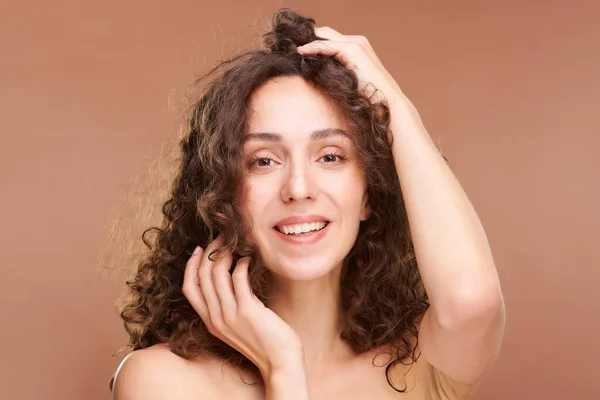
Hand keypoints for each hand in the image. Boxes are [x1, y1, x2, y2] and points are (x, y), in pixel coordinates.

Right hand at [182, 235, 303, 376]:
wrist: (280, 362)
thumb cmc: (264, 340)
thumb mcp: (237, 324)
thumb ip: (229, 305)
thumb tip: (230, 274)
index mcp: (210, 322)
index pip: (189, 288)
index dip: (191, 266)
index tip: (198, 249)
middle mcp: (216, 318)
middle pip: (202, 276)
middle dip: (209, 252)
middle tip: (221, 238)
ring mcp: (230, 315)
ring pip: (217, 274)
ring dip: (226, 253)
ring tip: (236, 245)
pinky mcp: (248, 311)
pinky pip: (238, 277)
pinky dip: (243, 263)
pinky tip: (250, 259)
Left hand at [297, 26, 406, 106]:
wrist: (386, 99)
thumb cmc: (369, 95)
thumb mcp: (349, 80)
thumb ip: (337, 72)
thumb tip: (318, 74)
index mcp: (357, 47)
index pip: (330, 39)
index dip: (314, 42)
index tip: (297, 49)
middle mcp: (357, 41)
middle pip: (326, 33)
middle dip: (309, 37)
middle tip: (291, 44)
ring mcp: (356, 43)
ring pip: (324, 37)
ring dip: (308, 41)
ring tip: (292, 47)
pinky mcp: (352, 49)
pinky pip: (326, 45)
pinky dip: (312, 47)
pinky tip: (300, 51)